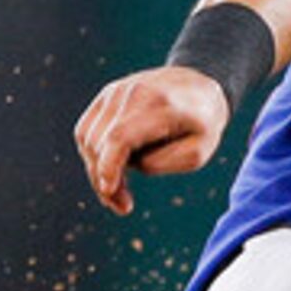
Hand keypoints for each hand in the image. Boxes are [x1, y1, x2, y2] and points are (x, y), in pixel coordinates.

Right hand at [75, 65, 232, 215]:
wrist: (198, 84)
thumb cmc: (203, 122)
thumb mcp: (199, 150)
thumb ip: (163, 162)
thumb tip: (128, 166)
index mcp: (159, 106)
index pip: (120, 137)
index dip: (109, 167)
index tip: (109, 191)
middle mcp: (132, 94)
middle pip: (100, 142)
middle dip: (104, 179)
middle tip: (122, 206)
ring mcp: (115, 92)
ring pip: (88, 138)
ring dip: (96, 170)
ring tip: (119, 193)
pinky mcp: (106, 96)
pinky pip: (87, 130)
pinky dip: (93, 154)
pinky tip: (110, 172)